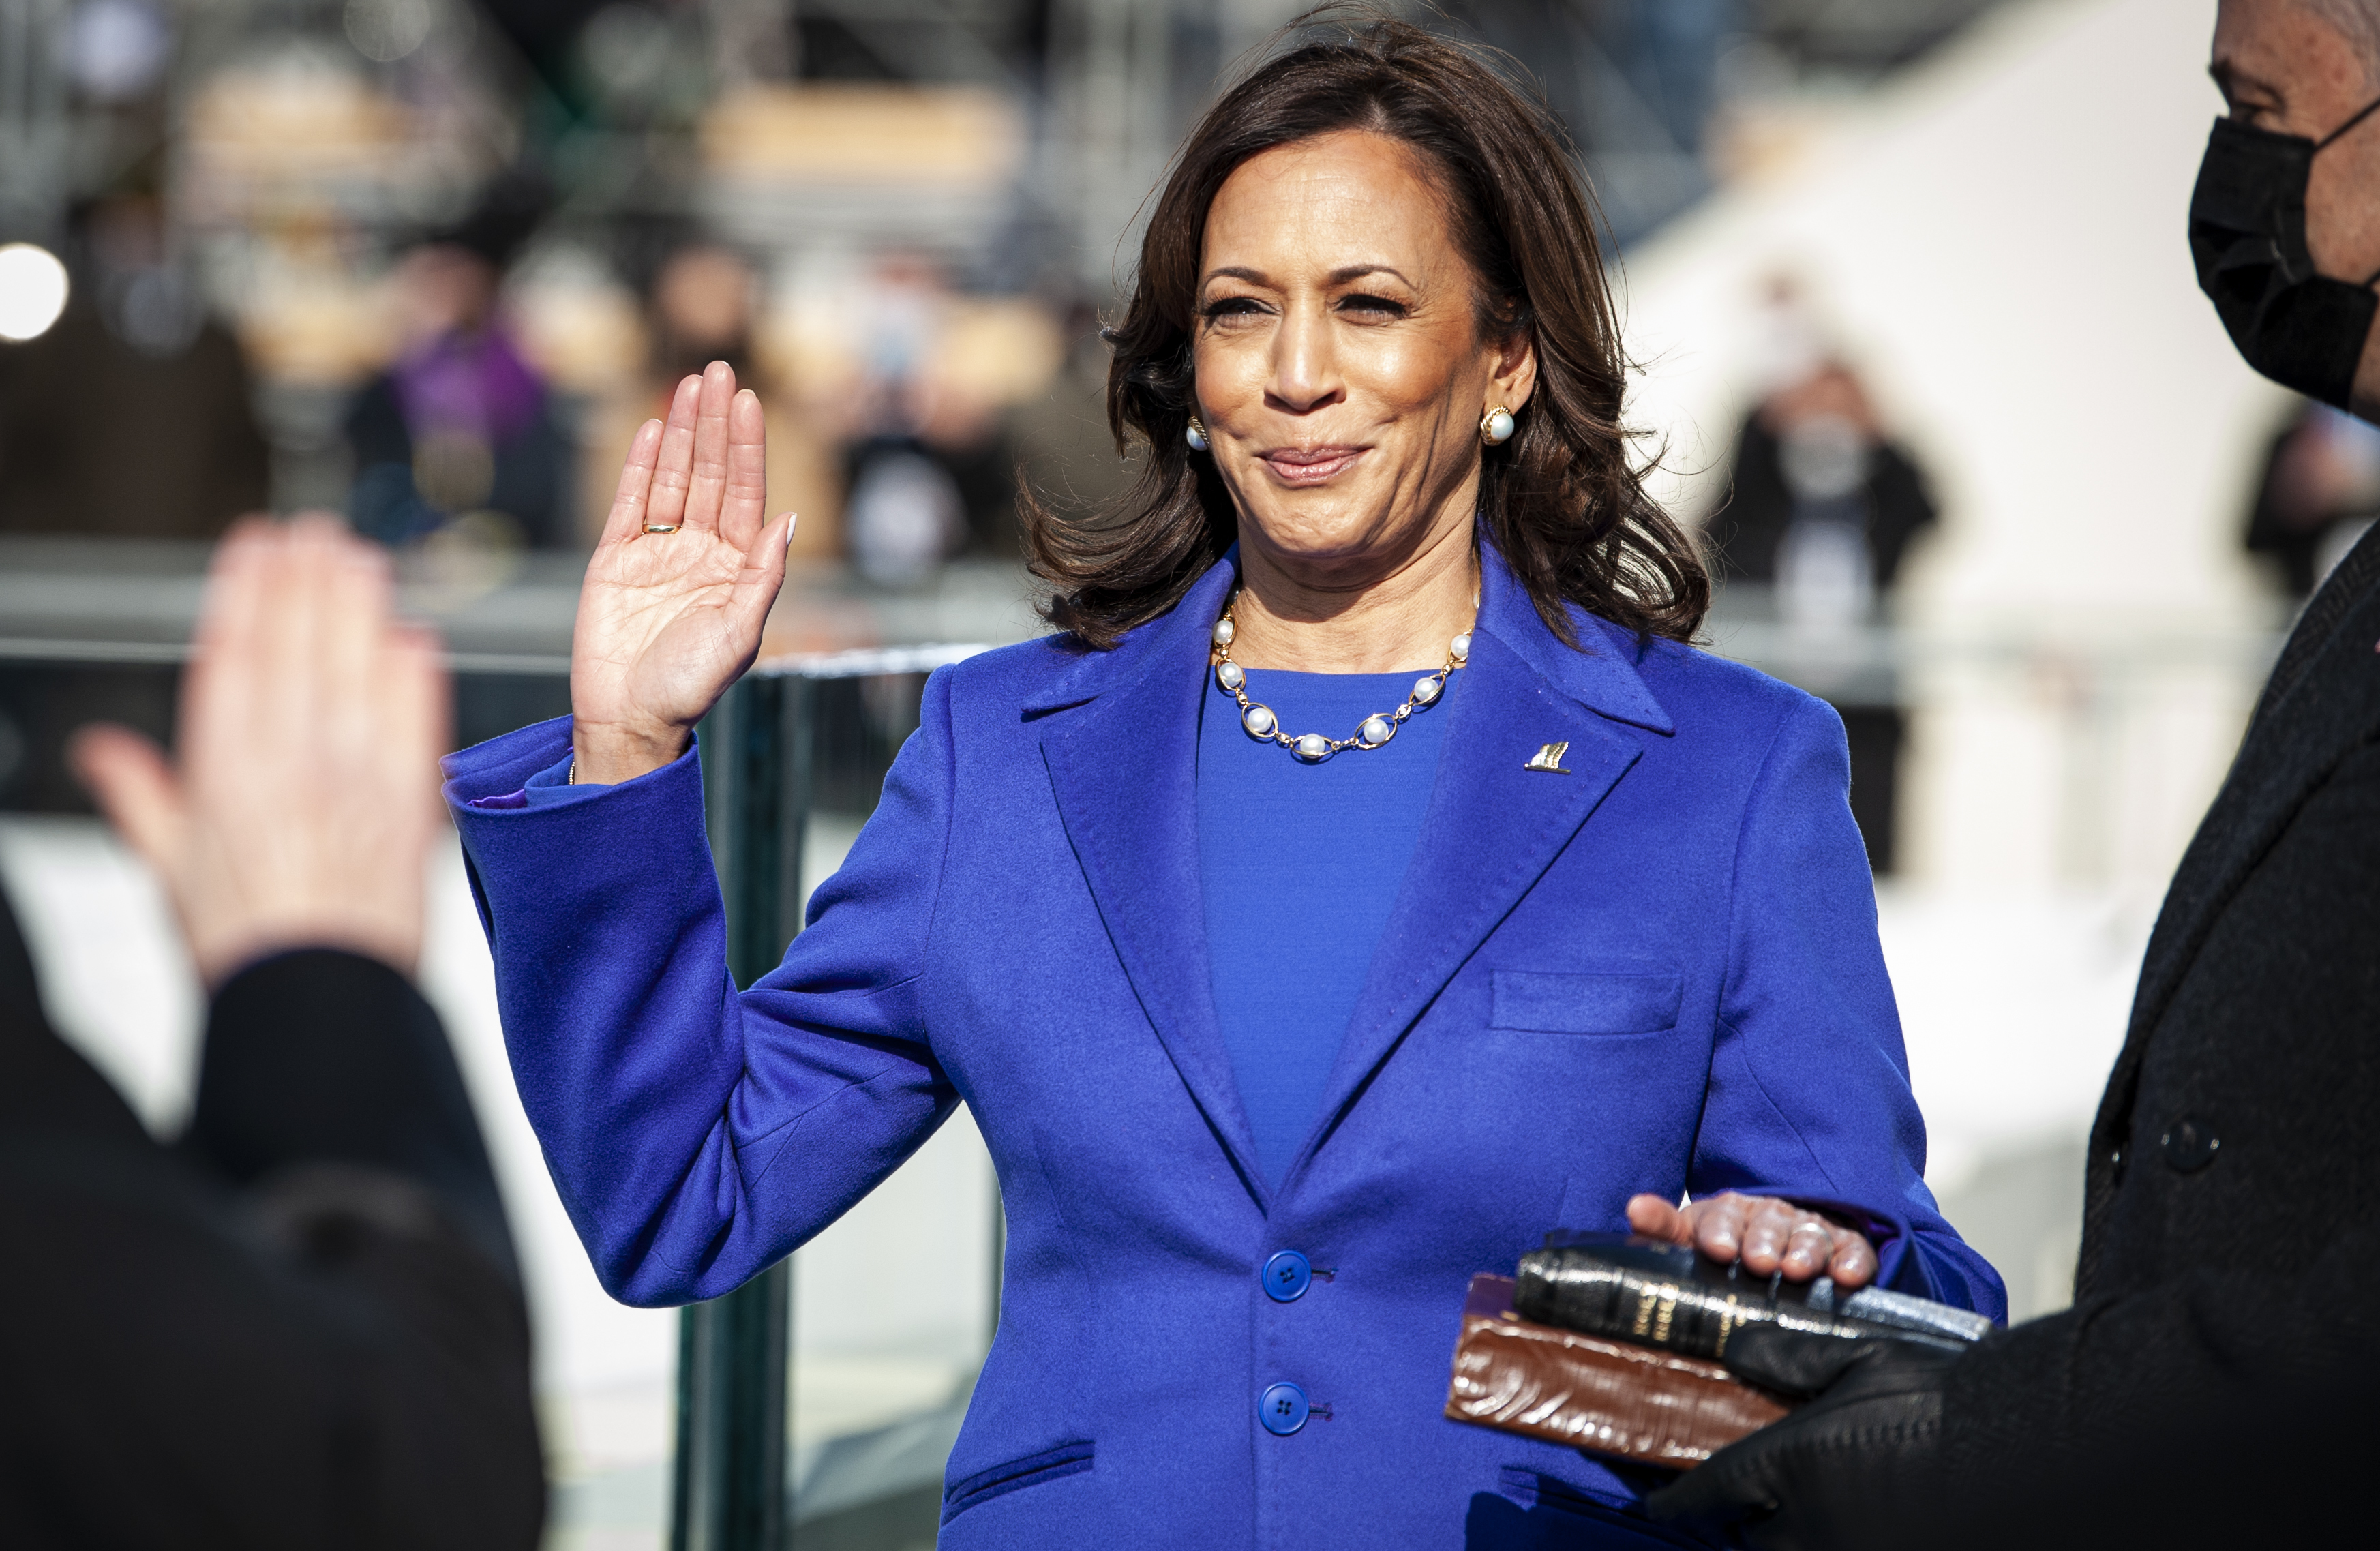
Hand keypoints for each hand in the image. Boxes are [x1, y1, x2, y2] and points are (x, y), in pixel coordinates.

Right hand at [70, 516, 449, 987]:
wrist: (317, 1000)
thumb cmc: (245, 943)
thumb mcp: (171, 868)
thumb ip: (142, 797)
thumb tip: (99, 751)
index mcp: (225, 769)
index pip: (235, 653)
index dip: (247, 590)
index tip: (256, 542)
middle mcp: (292, 761)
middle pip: (300, 644)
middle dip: (306, 579)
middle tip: (315, 531)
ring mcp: (357, 777)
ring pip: (357, 666)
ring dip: (359, 606)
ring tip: (359, 558)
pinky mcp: (411, 803)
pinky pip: (414, 720)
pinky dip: (415, 675)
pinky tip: (415, 637)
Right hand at [571, 360, 795, 783]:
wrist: (629, 718)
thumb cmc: (690, 686)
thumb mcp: (739, 633)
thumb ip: (763, 576)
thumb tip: (788, 520)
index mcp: (734, 567)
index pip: (745, 494)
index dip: (747, 447)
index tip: (749, 400)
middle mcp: (698, 552)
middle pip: (710, 474)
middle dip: (714, 424)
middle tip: (719, 369)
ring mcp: (656, 552)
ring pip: (673, 479)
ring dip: (681, 432)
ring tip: (689, 384)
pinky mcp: (613, 559)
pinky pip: (630, 503)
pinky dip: (641, 466)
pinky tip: (654, 429)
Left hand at [1626, 1191, 1877, 1286]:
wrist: (1776, 1252)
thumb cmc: (1723, 1250)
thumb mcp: (1688, 1239)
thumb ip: (1661, 1228)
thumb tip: (1634, 1208)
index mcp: (1729, 1212)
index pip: (1723, 1216)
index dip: (1720, 1231)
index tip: (1717, 1249)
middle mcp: (1771, 1217)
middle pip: (1769, 1225)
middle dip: (1764, 1242)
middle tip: (1760, 1263)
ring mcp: (1809, 1230)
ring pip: (1809, 1236)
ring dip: (1805, 1252)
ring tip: (1797, 1271)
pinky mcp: (1845, 1248)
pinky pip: (1853, 1251)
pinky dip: (1853, 1262)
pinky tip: (1848, 1277)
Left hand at [1646, 1324, 1960, 1550]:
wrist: (2029, 1453)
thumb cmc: (1944, 1403)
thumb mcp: (1859, 1359)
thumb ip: (1786, 1358)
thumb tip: (1735, 1351)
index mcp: (1785, 1467)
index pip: (1703, 1495)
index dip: (1674, 1499)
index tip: (1659, 1500)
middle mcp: (1805, 1526)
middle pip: (1746, 1534)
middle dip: (1744, 1514)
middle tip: (1753, 1490)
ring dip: (1785, 1533)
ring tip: (1807, 1501)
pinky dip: (1829, 1540)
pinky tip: (1851, 1517)